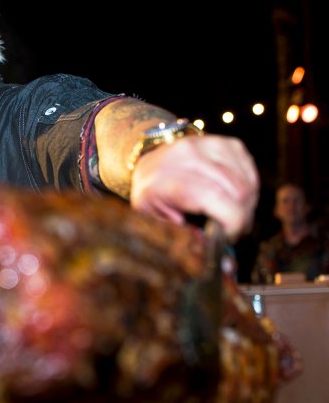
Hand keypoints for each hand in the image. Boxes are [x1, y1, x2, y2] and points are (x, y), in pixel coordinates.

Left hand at [129, 134, 258, 241]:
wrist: (151, 165)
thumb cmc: (153, 198)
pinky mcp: (227, 143)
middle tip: (227, 230)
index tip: (228, 237)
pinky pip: (251, 173)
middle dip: (240, 218)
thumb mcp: (155, 223)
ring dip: (245, 206)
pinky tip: (231, 197)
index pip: (211, 196)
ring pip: (247, 184)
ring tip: (227, 215)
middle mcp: (186, 155)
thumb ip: (182, 239)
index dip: (230, 222)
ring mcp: (209, 145)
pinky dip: (248, 191)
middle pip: (236, 192)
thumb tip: (220, 260)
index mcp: (163, 179)